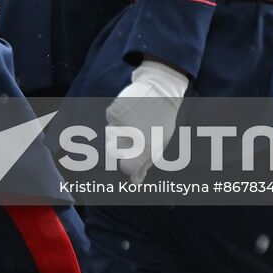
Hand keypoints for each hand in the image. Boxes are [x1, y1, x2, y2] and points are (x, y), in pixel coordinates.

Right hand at [105, 60, 188, 182]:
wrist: (160, 91)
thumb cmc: (162, 120)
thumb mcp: (160, 144)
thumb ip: (145, 163)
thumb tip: (134, 181)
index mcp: (144, 148)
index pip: (126, 167)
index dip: (130, 165)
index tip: (133, 159)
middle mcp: (130, 138)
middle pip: (116, 153)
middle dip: (123, 148)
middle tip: (134, 136)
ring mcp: (120, 124)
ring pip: (111, 137)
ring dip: (119, 133)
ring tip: (134, 122)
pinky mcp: (113, 112)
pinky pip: (110, 121)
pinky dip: (117, 119)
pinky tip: (129, 112)